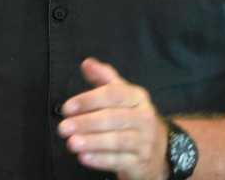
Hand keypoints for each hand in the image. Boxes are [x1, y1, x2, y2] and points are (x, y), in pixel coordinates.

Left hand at [57, 57, 168, 179]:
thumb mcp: (124, 95)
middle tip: (64, 127)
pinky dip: (100, 160)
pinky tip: (84, 157)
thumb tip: (87, 63)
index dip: (89, 100)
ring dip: (92, 142)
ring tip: (72, 143)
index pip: (113, 95)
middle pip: (113, 118)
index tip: (68, 107)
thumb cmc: (134, 118)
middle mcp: (144, 118)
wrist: (160, 149)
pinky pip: (119, 160)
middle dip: (86, 123)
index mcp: (137, 98)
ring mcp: (144, 141)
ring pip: (117, 141)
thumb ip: (104, 78)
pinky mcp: (140, 162)